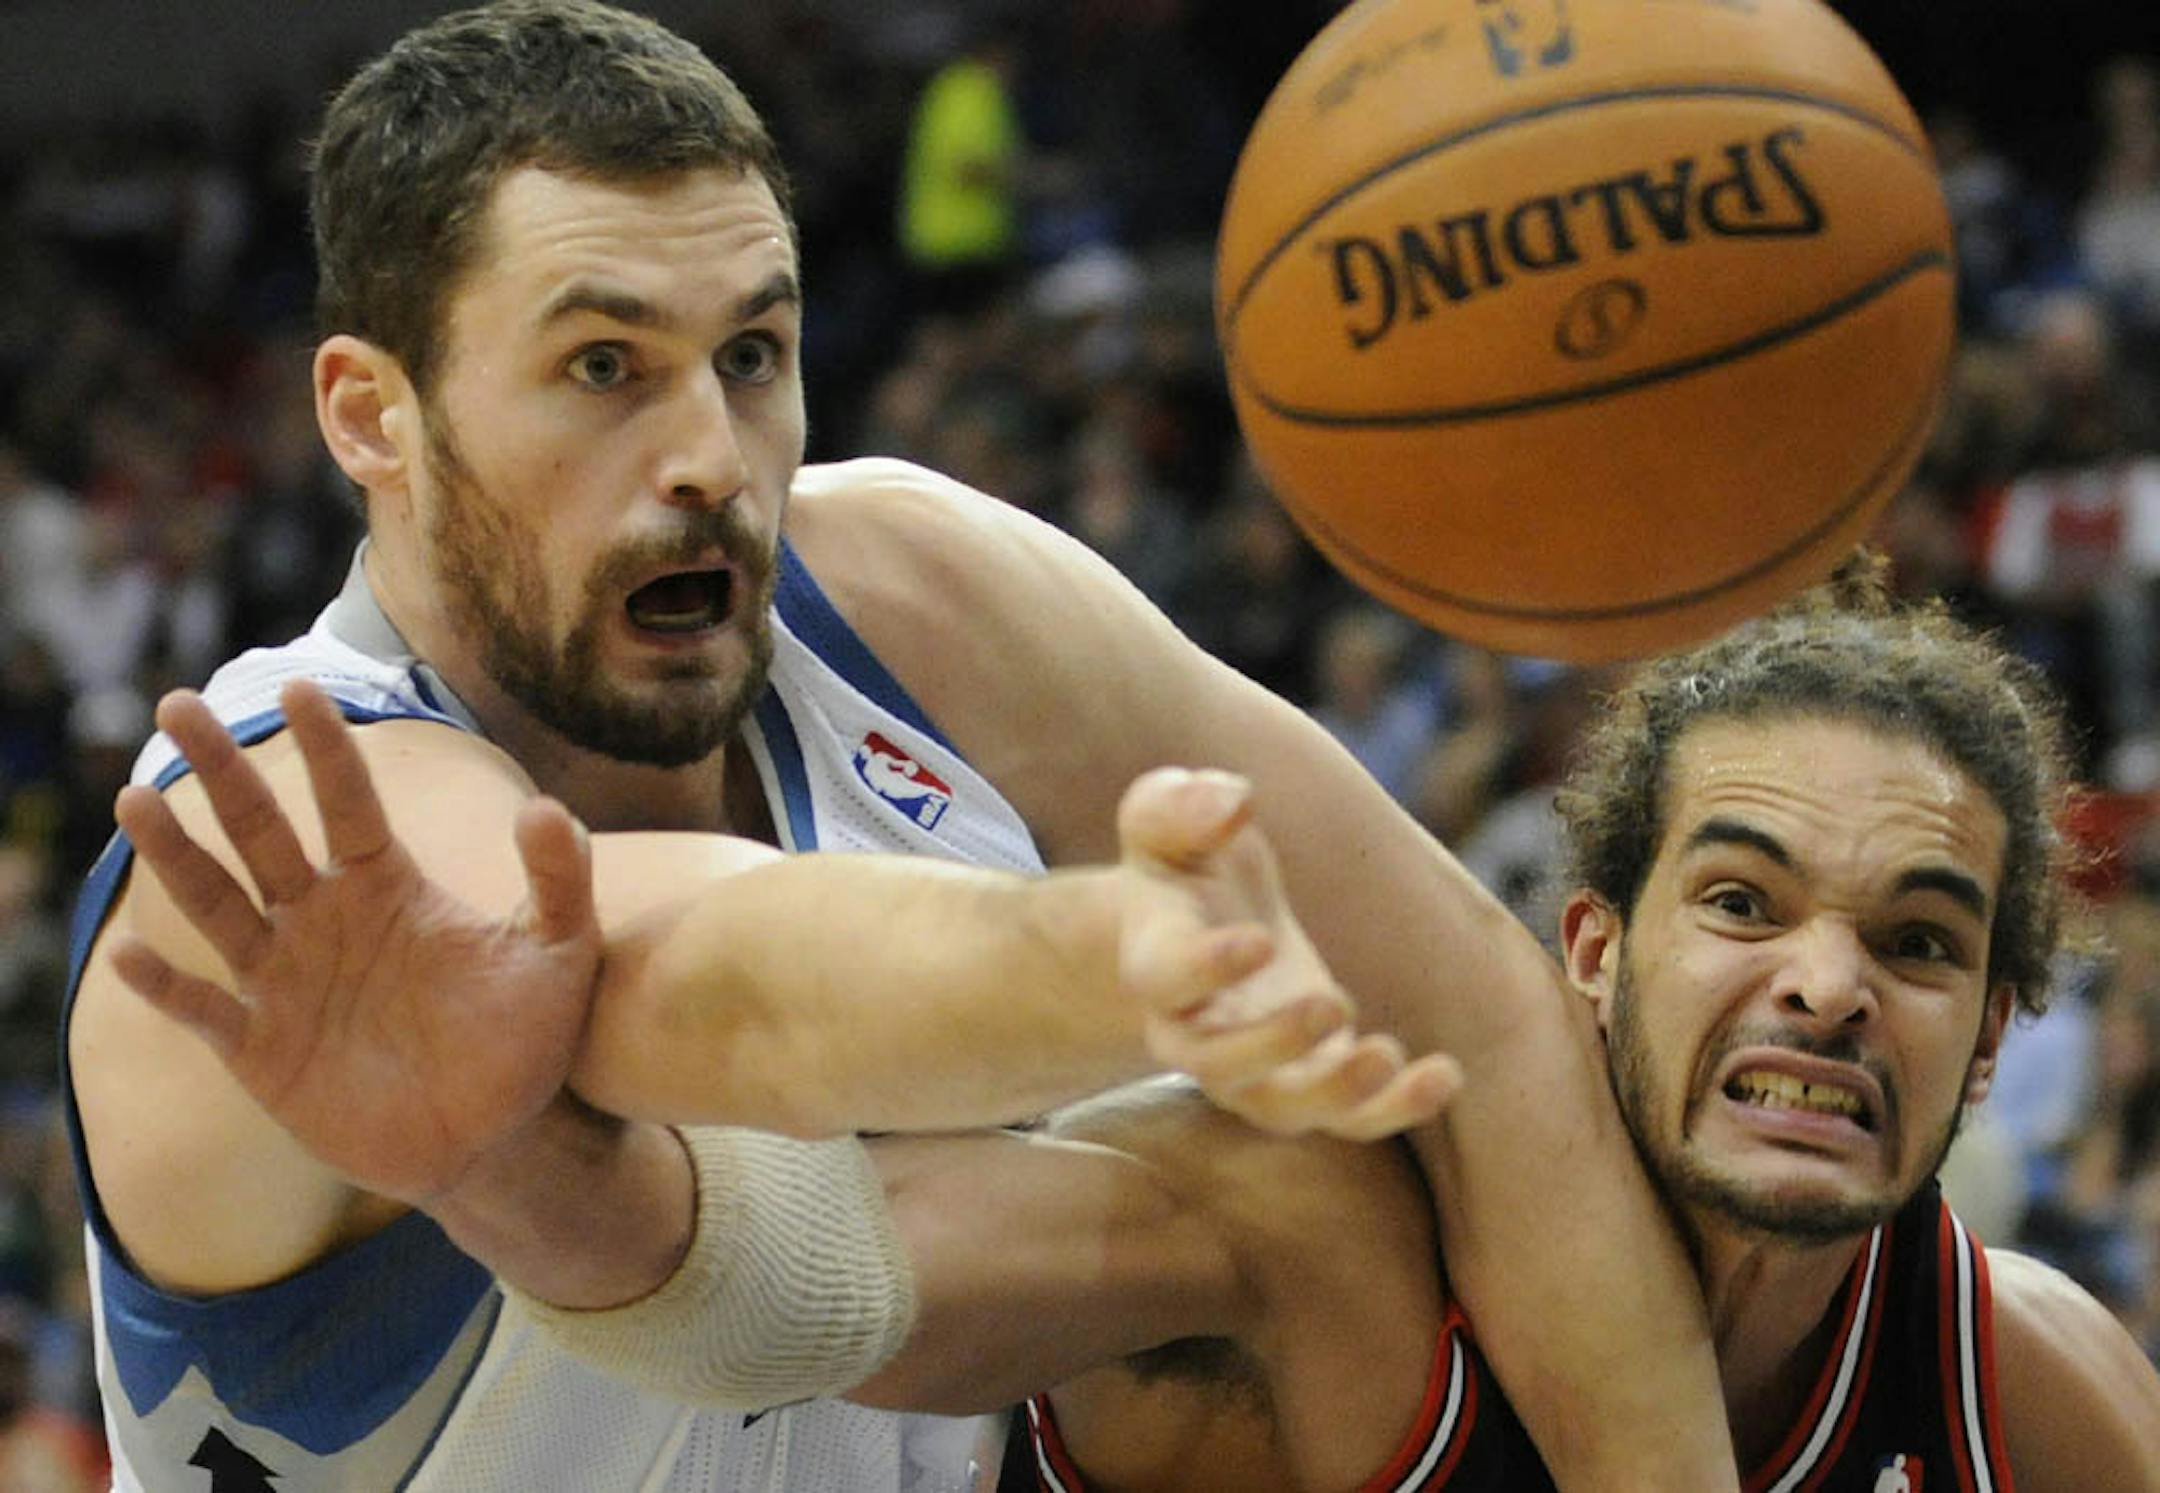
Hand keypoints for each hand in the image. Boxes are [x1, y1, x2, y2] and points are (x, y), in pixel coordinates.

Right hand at [109, 680, 602, 1205]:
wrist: (494, 1140)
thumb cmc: (525, 1041)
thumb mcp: (561, 956)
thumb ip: (559, 881)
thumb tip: (546, 806)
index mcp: (388, 887)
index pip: (349, 802)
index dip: (327, 747)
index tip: (301, 687)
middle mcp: (325, 921)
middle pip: (262, 832)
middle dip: (221, 771)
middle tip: (179, 705)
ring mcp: (287, 983)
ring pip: (218, 905)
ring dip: (178, 855)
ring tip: (137, 799)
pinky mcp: (263, 1051)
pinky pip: (205, 1011)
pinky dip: (168, 989)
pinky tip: (129, 957)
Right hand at [1117, 767, 1460, 1140]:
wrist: (1199, 924)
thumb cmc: (1186, 861)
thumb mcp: (1167, 819)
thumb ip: (1185, 805)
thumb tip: (1231, 801)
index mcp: (1154, 958)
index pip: (1166, 976)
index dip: (1207, 967)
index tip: (1261, 939)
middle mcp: (1193, 1031)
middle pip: (1219, 1065)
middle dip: (1274, 1043)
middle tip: (1330, 1003)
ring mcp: (1251, 1069)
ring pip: (1283, 1106)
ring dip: (1337, 1093)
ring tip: (1388, 1055)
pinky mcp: (1309, 1081)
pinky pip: (1347, 1117)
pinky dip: (1395, 1107)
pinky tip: (1444, 1075)